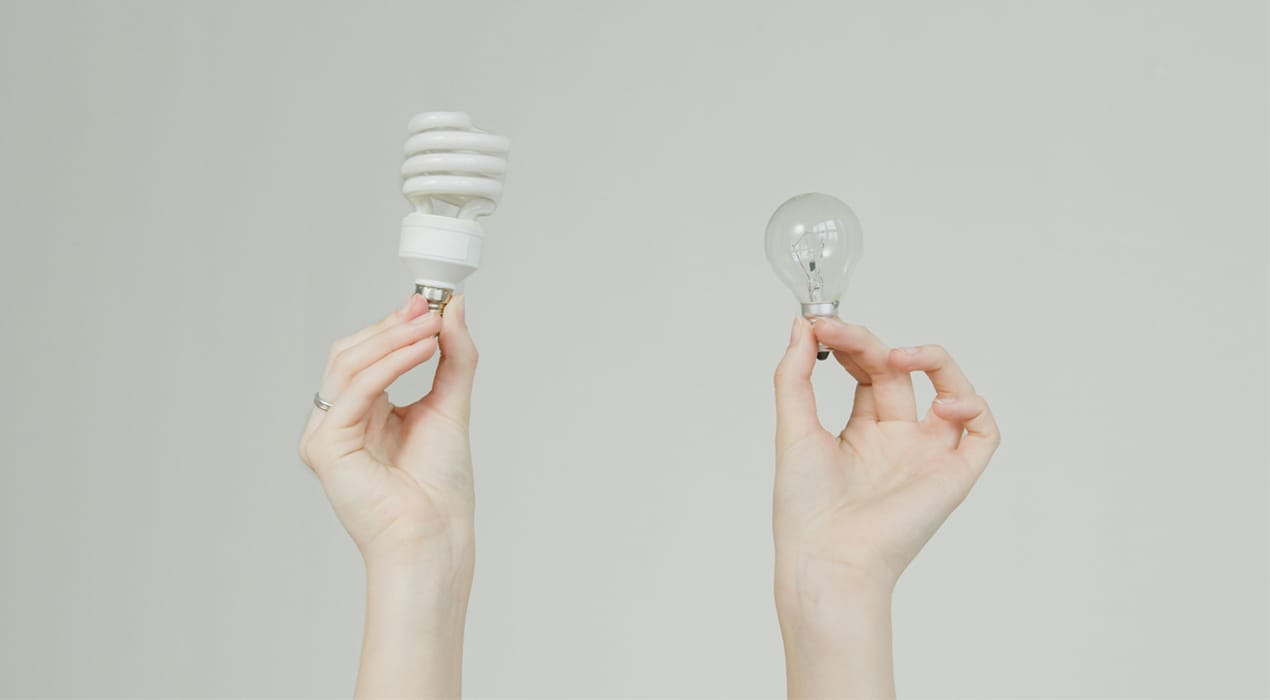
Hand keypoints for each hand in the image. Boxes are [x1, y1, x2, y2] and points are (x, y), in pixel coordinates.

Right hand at [300, 294, 478, 698]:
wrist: (436, 535)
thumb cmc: (440, 487)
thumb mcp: (451, 405)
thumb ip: (453, 356)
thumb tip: (453, 309)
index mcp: (363, 413)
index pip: (366, 354)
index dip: (395, 325)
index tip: (430, 303)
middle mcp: (338, 422)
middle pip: (351, 353)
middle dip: (392, 326)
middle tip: (429, 308)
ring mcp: (326, 434)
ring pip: (348, 364)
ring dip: (393, 339)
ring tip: (430, 327)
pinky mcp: (325, 447)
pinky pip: (353, 390)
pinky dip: (388, 364)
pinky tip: (420, 350)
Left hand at [772, 317, 999, 697]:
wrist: (827, 557)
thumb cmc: (806, 508)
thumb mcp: (793, 428)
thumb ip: (794, 375)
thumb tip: (802, 326)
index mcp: (861, 433)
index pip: (867, 371)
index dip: (850, 343)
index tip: (821, 324)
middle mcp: (897, 441)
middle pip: (900, 373)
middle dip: (873, 345)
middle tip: (842, 332)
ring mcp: (927, 455)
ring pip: (952, 390)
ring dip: (932, 360)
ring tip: (899, 356)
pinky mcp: (954, 475)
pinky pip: (983, 432)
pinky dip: (972, 408)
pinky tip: (941, 403)